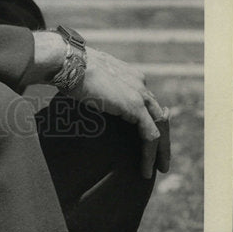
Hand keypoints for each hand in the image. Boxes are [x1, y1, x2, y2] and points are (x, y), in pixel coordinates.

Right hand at [73, 47, 170, 178]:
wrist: (69, 62)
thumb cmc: (70, 69)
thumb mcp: (91, 79)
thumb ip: (99, 88)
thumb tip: (89, 98)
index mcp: (129, 75)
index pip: (147, 101)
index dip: (149, 121)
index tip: (147, 139)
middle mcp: (139, 82)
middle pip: (158, 114)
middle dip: (162, 139)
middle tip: (160, 160)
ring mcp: (139, 93)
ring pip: (159, 126)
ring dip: (160, 150)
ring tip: (157, 169)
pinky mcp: (135, 105)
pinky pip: (150, 135)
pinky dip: (150, 154)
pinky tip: (146, 169)